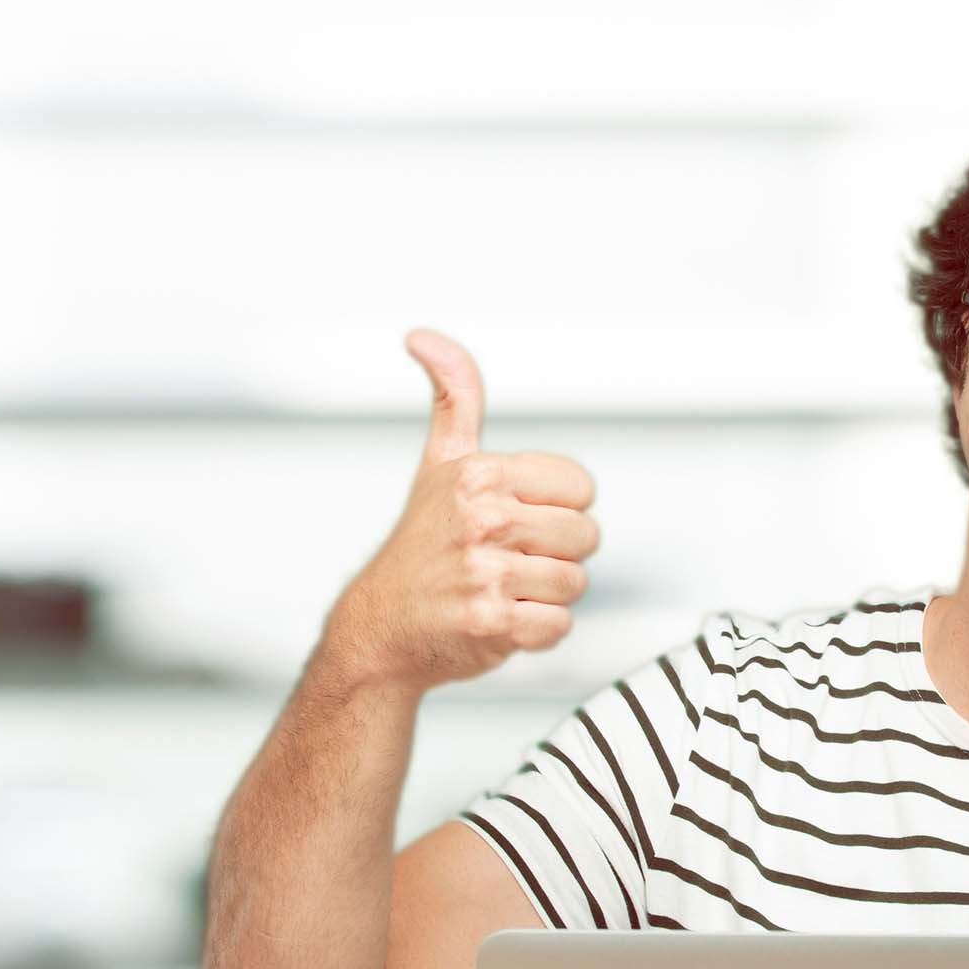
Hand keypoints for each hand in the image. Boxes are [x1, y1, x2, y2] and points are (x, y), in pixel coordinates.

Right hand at [316, 330, 599, 694]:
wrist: (381, 627)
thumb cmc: (420, 547)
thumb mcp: (439, 461)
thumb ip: (454, 396)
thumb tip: (424, 337)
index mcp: (479, 474)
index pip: (580, 487)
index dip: (557, 509)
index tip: (516, 520)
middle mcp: (482, 518)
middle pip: (586, 536)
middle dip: (554, 554)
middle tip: (506, 560)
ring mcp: (486, 572)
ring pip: (575, 583)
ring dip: (545, 595)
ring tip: (500, 590)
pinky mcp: (492, 623)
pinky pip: (558, 625)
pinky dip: (536, 631)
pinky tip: (500, 619)